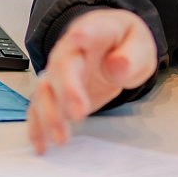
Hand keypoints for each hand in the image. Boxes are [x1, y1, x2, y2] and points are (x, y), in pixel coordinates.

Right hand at [25, 8, 158, 152]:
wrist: (110, 45)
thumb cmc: (123, 42)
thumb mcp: (139, 44)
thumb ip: (132, 55)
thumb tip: (118, 65)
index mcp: (93, 31)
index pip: (87, 30)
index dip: (83, 34)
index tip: (80, 37)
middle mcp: (69, 50)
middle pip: (61, 66)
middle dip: (67, 90)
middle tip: (77, 113)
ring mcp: (58, 72)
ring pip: (45, 90)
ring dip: (50, 114)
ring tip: (61, 138)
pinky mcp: (55, 93)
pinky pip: (39, 108)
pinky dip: (37, 127)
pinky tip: (41, 145)